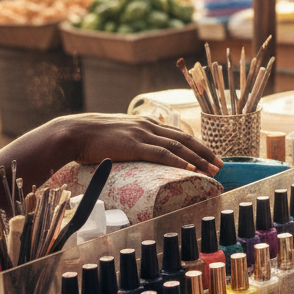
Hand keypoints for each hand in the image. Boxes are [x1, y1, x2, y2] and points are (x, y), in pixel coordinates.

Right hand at [53, 113, 223, 175]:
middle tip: (221, 165)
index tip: (210, 156)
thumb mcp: (117, 135)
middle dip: (205, 152)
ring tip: (212, 170)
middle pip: (185, 139)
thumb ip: (130, 141)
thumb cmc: (90, 138)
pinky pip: (162, 153)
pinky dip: (179, 161)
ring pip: (178, 146)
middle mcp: (148, 126)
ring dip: (198, 159)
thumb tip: (136, 155)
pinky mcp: (134, 145)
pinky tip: (190, 169)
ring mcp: (142, 134)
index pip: (178, 134)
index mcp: (145, 124)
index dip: (196, 146)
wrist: (73, 132)